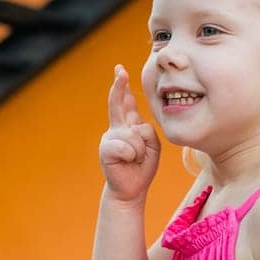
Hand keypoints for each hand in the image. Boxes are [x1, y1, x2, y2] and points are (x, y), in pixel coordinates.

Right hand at [100, 65, 160, 203]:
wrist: (130, 189)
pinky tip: (128, 163)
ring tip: (135, 160)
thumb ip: (147, 132)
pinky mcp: (106, 149)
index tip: (121, 71)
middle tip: (120, 70)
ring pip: (135, 135)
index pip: (126, 103)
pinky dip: (134, 157)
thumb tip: (133, 127)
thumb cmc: (142, 168)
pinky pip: (129, 147)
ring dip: (141, 151)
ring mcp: (110, 137)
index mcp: (128, 125)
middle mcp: (117, 127)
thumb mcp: (152, 146)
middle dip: (119, 86)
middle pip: (117, 103)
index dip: (122, 86)